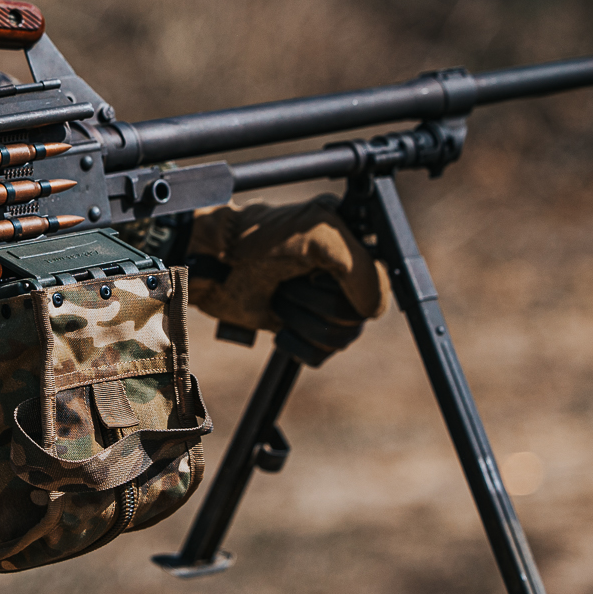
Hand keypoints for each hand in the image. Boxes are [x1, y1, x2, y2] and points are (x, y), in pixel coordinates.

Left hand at [186, 195, 386, 366]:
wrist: (213, 266)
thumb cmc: (258, 241)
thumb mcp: (319, 238)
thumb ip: (360, 269)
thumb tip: (374, 311)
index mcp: (352, 245)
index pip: (379, 285)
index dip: (351, 288)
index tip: (316, 275)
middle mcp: (342, 276)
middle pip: (357, 317)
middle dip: (316, 304)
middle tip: (289, 283)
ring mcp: (322, 302)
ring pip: (340, 338)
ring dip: (303, 320)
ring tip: (280, 296)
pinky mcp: (302, 327)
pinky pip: (320, 355)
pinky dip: (297, 343)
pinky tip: (278, 323)